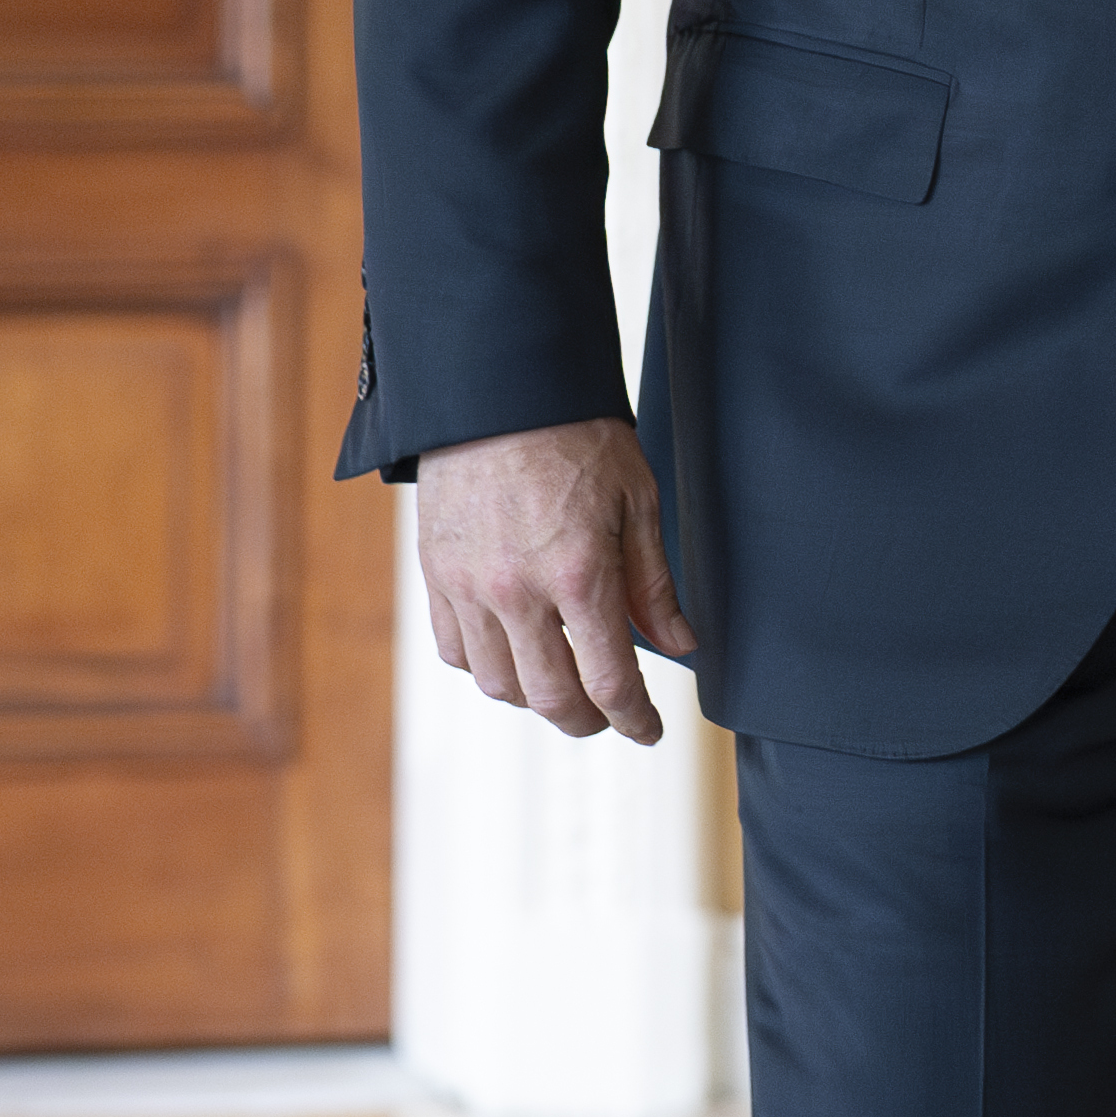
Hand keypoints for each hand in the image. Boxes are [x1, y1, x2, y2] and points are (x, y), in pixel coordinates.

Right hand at [416, 415, 696, 743]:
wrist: (498, 388)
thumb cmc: (575, 435)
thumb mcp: (637, 500)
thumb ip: (654, 583)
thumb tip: (680, 643)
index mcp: (578, 574)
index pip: (610, 680)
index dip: (635, 718)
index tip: (649, 729)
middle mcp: (517, 593)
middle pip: (552, 699)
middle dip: (589, 721)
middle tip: (610, 715)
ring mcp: (469, 589)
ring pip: (500, 685)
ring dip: (537, 697)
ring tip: (564, 682)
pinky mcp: (435, 577)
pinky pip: (457, 652)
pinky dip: (487, 667)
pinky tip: (515, 652)